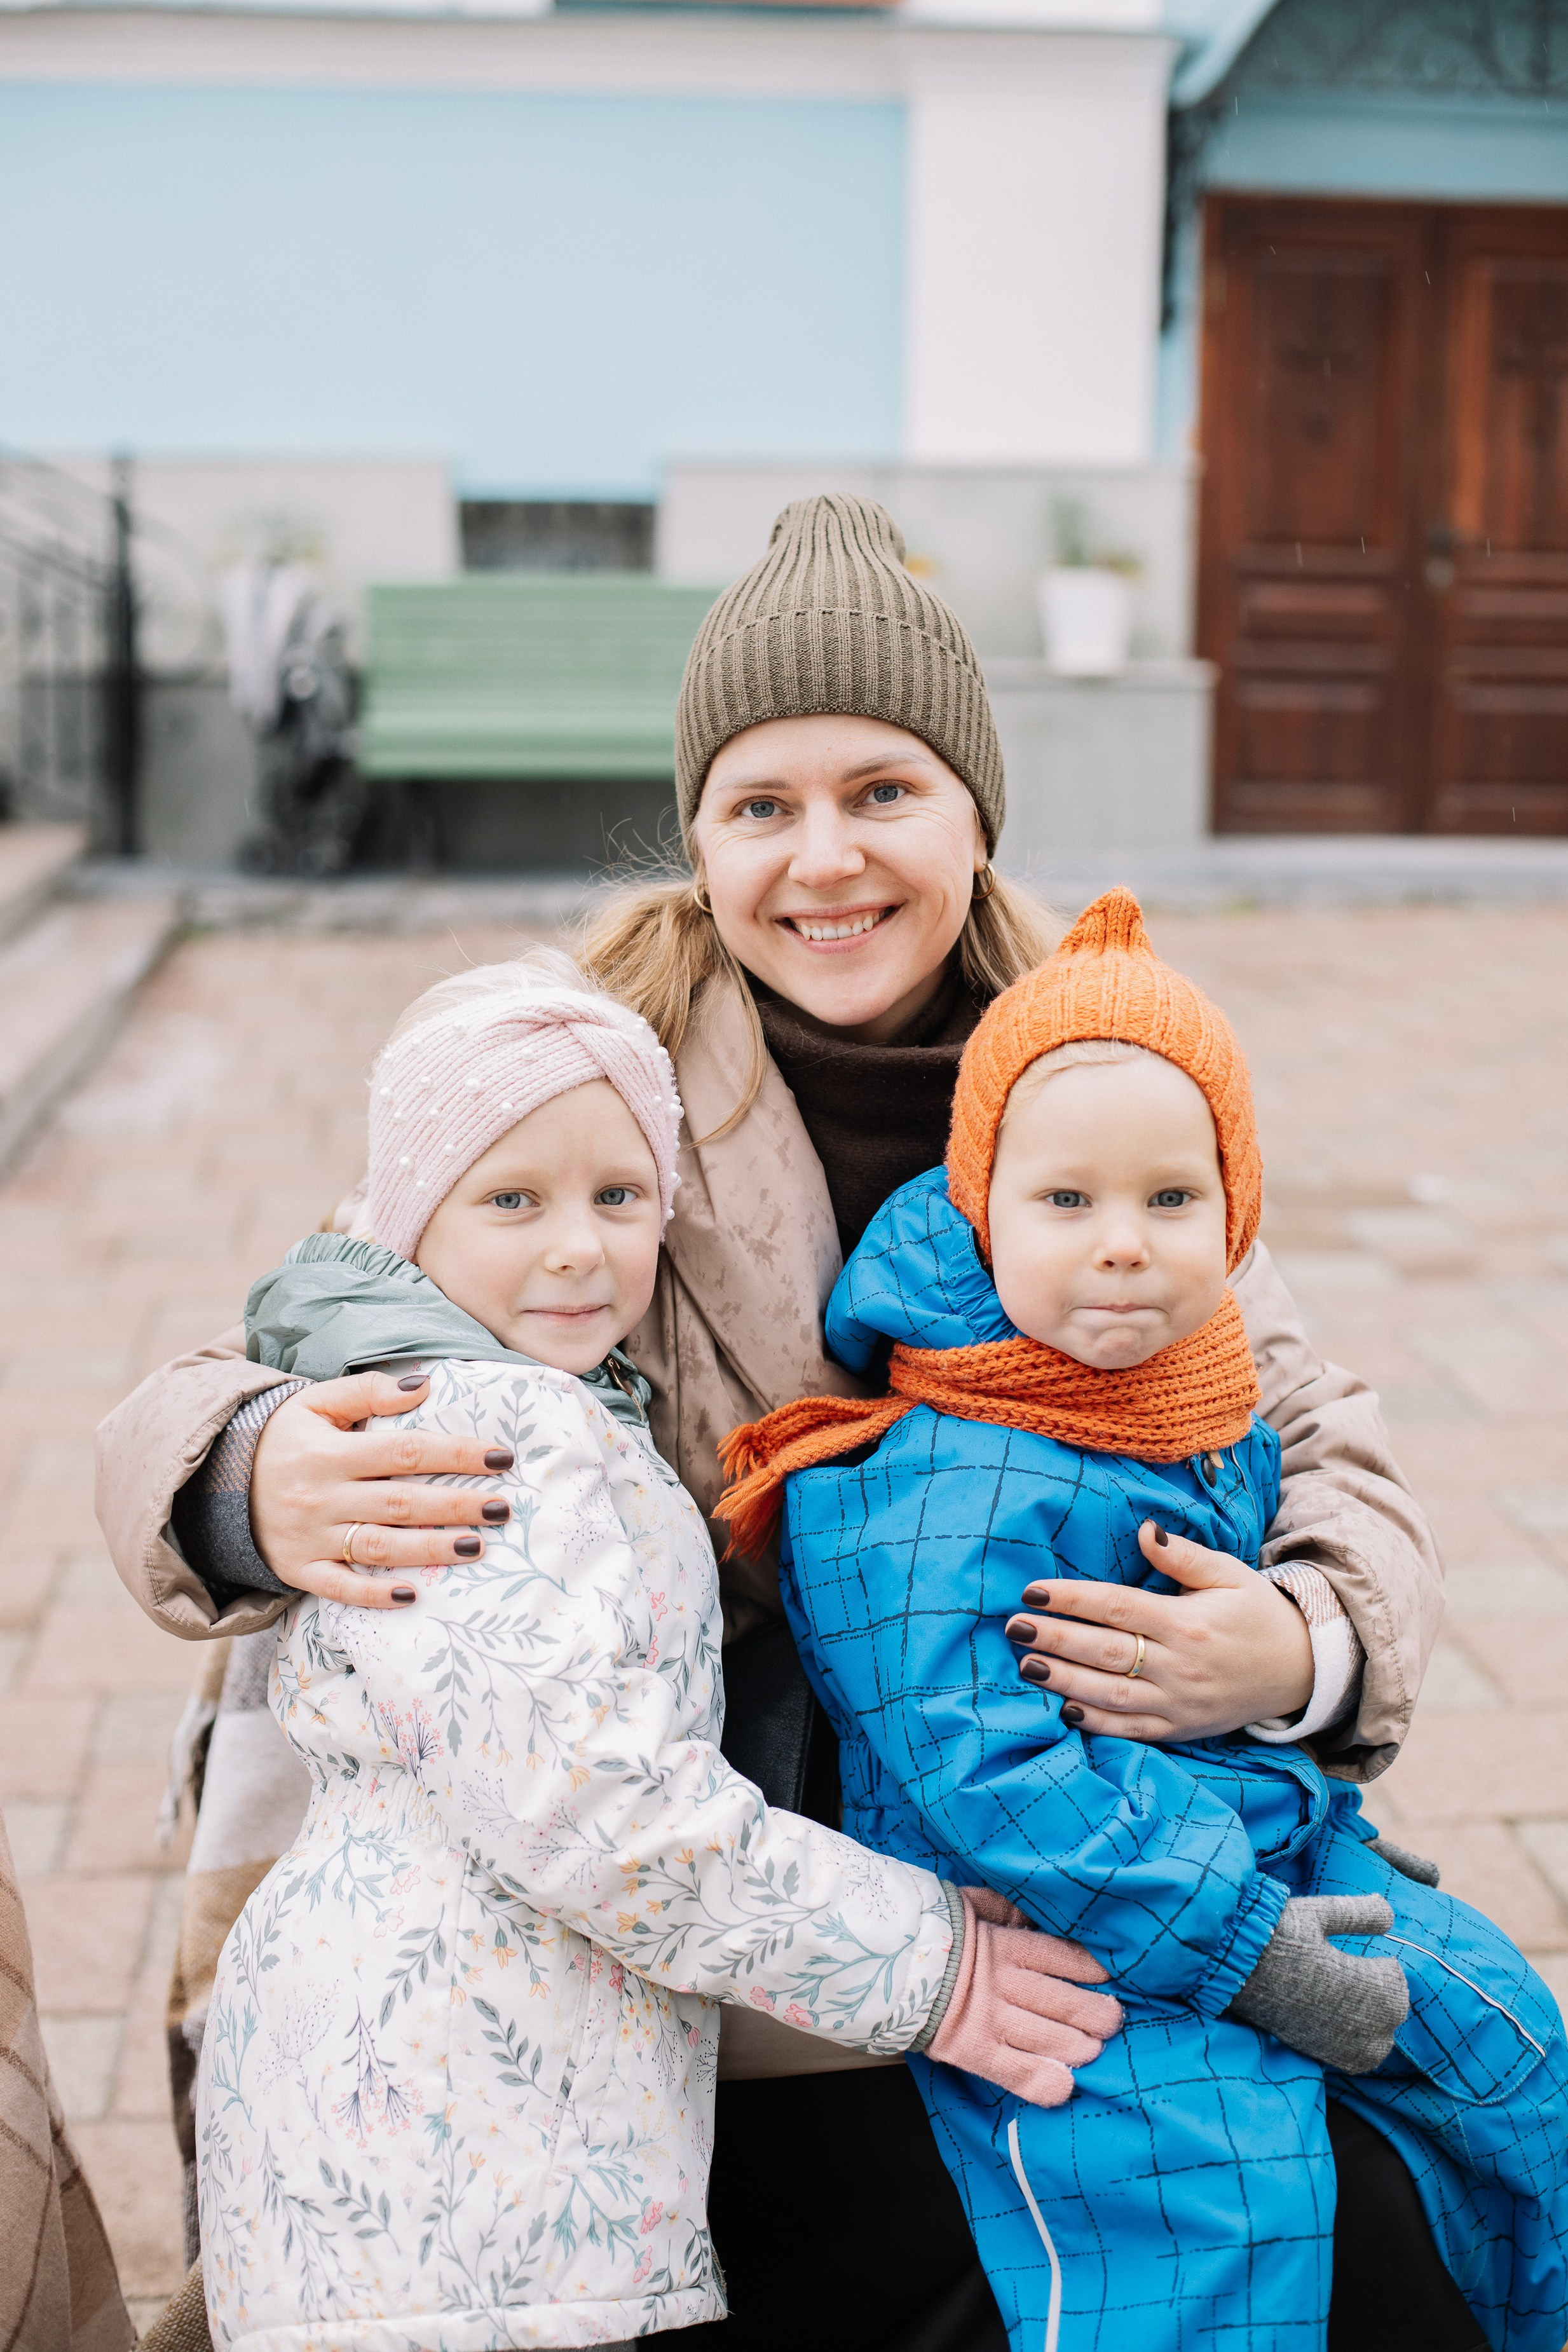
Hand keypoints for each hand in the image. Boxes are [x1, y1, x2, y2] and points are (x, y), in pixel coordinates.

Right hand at [249, 1371, 513, 1609]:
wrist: (219, 1482)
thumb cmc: (284, 1438)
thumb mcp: (316, 1402)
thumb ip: (368, 1393)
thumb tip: (425, 1383)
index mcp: (331, 1452)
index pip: (405, 1451)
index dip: (455, 1453)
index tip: (501, 1456)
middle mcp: (323, 1496)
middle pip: (402, 1502)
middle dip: (456, 1505)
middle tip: (502, 1508)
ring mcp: (311, 1538)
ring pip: (380, 1547)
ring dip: (430, 1549)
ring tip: (478, 1546)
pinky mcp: (300, 1570)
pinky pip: (340, 1588)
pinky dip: (375, 1595)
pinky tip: (414, 1595)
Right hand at [926, 1887, 1122, 2107]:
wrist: (880, 1962)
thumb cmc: (930, 1931)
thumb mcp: (968, 1904)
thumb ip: (1004, 1909)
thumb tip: (1034, 1914)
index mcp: (1004, 1945)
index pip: (1061, 1956)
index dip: (1090, 1969)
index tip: (1107, 1976)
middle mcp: (1003, 1984)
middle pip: (1064, 2001)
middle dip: (1096, 2013)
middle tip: (1112, 2018)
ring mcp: (990, 2021)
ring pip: (1050, 2039)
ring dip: (1080, 2047)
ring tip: (1093, 2049)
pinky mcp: (973, 2053)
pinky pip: (1018, 2074)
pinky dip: (1046, 2083)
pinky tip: (1065, 2084)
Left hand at [1004, 1520, 1314, 1742]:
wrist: (1300, 1670)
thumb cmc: (1256, 1613)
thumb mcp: (1229, 1574)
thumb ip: (1183, 1556)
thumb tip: (1143, 1530)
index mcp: (1187, 1622)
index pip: (1118, 1608)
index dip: (1072, 1599)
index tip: (1032, 1591)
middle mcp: (1180, 1665)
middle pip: (1105, 1651)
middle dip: (1056, 1639)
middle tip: (1013, 1628)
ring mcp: (1179, 1702)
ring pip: (1111, 1693)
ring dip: (1064, 1681)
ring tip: (1025, 1665)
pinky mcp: (1181, 1728)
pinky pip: (1133, 1730)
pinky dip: (1097, 1724)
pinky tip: (1065, 1710)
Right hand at [1228, 1894, 1407, 2073]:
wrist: (1234, 1966)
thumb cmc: (1278, 1933)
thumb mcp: (1320, 1913)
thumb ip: (1359, 1913)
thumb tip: (1389, 1912)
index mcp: (1371, 1984)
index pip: (1397, 1978)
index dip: (1380, 1963)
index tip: (1362, 1955)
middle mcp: (1365, 2022)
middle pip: (1394, 2011)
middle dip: (1380, 1992)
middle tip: (1353, 1972)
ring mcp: (1343, 2044)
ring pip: (1381, 2042)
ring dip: (1373, 2023)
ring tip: (1349, 2000)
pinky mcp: (1321, 2055)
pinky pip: (1358, 2061)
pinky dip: (1357, 2045)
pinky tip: (1340, 2025)